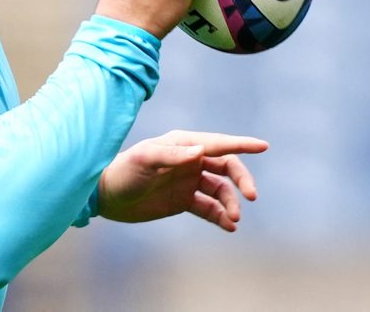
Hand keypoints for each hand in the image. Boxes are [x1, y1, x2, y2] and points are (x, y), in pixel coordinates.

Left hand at [97, 130, 268, 230]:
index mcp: (182, 144)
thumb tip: (201, 151)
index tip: (263, 146)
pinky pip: (209, 208)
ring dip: (230, 203)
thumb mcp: (144, 160)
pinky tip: (228, 226)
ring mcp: (188, 181)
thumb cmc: (122, 171)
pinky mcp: (184, 201)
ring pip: (220, 190)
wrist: (106, 197)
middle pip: (226, 167)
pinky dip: (220, 216)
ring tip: (233, 219)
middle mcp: (189, 160)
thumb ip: (172, 155)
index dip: (241, 144)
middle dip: (241, 180)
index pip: (217, 143)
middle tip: (251, 196)